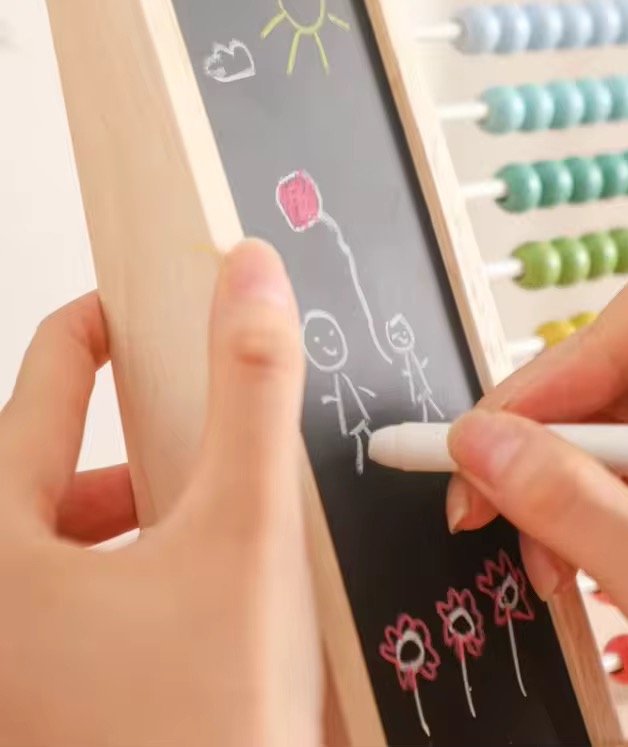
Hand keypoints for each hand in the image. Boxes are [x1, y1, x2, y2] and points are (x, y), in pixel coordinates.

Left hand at [0, 241, 321, 746]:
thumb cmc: (205, 728)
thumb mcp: (245, 538)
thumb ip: (252, 394)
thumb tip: (253, 276)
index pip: (46, 382)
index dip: (102, 329)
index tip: (141, 307)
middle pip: (42, 466)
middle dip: (125, 437)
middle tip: (191, 429)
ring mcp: (5, 650)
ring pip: (50, 536)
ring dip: (123, 509)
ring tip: (190, 518)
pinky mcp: (28, 686)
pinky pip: (59, 592)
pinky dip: (116, 568)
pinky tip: (174, 592)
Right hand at [446, 252, 627, 746]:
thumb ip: (579, 512)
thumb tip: (476, 441)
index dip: (589, 349)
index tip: (521, 422)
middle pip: (617, 371)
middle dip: (537, 429)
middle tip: (470, 486)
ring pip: (601, 432)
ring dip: (543, 483)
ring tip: (527, 556)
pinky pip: (607, 484)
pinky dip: (563, 518)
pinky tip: (555, 567)